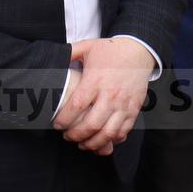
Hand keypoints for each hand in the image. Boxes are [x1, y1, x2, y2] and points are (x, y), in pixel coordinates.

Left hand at [52, 38, 154, 154]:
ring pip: (108, 133)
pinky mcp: (133, 109)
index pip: (77, 106)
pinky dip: (112, 140)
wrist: (138, 51)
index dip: (65, 119)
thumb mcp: (88, 47)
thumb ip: (70, 52)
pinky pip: (123, 131)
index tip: (57, 125)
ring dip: (94, 143)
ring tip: (83, 144)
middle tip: (67, 137)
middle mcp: (110, 94)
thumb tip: (54, 56)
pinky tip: (102, 141)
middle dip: (77, 135)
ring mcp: (123, 104)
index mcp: (95, 80)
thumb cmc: (111, 50)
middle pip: (92, 124)